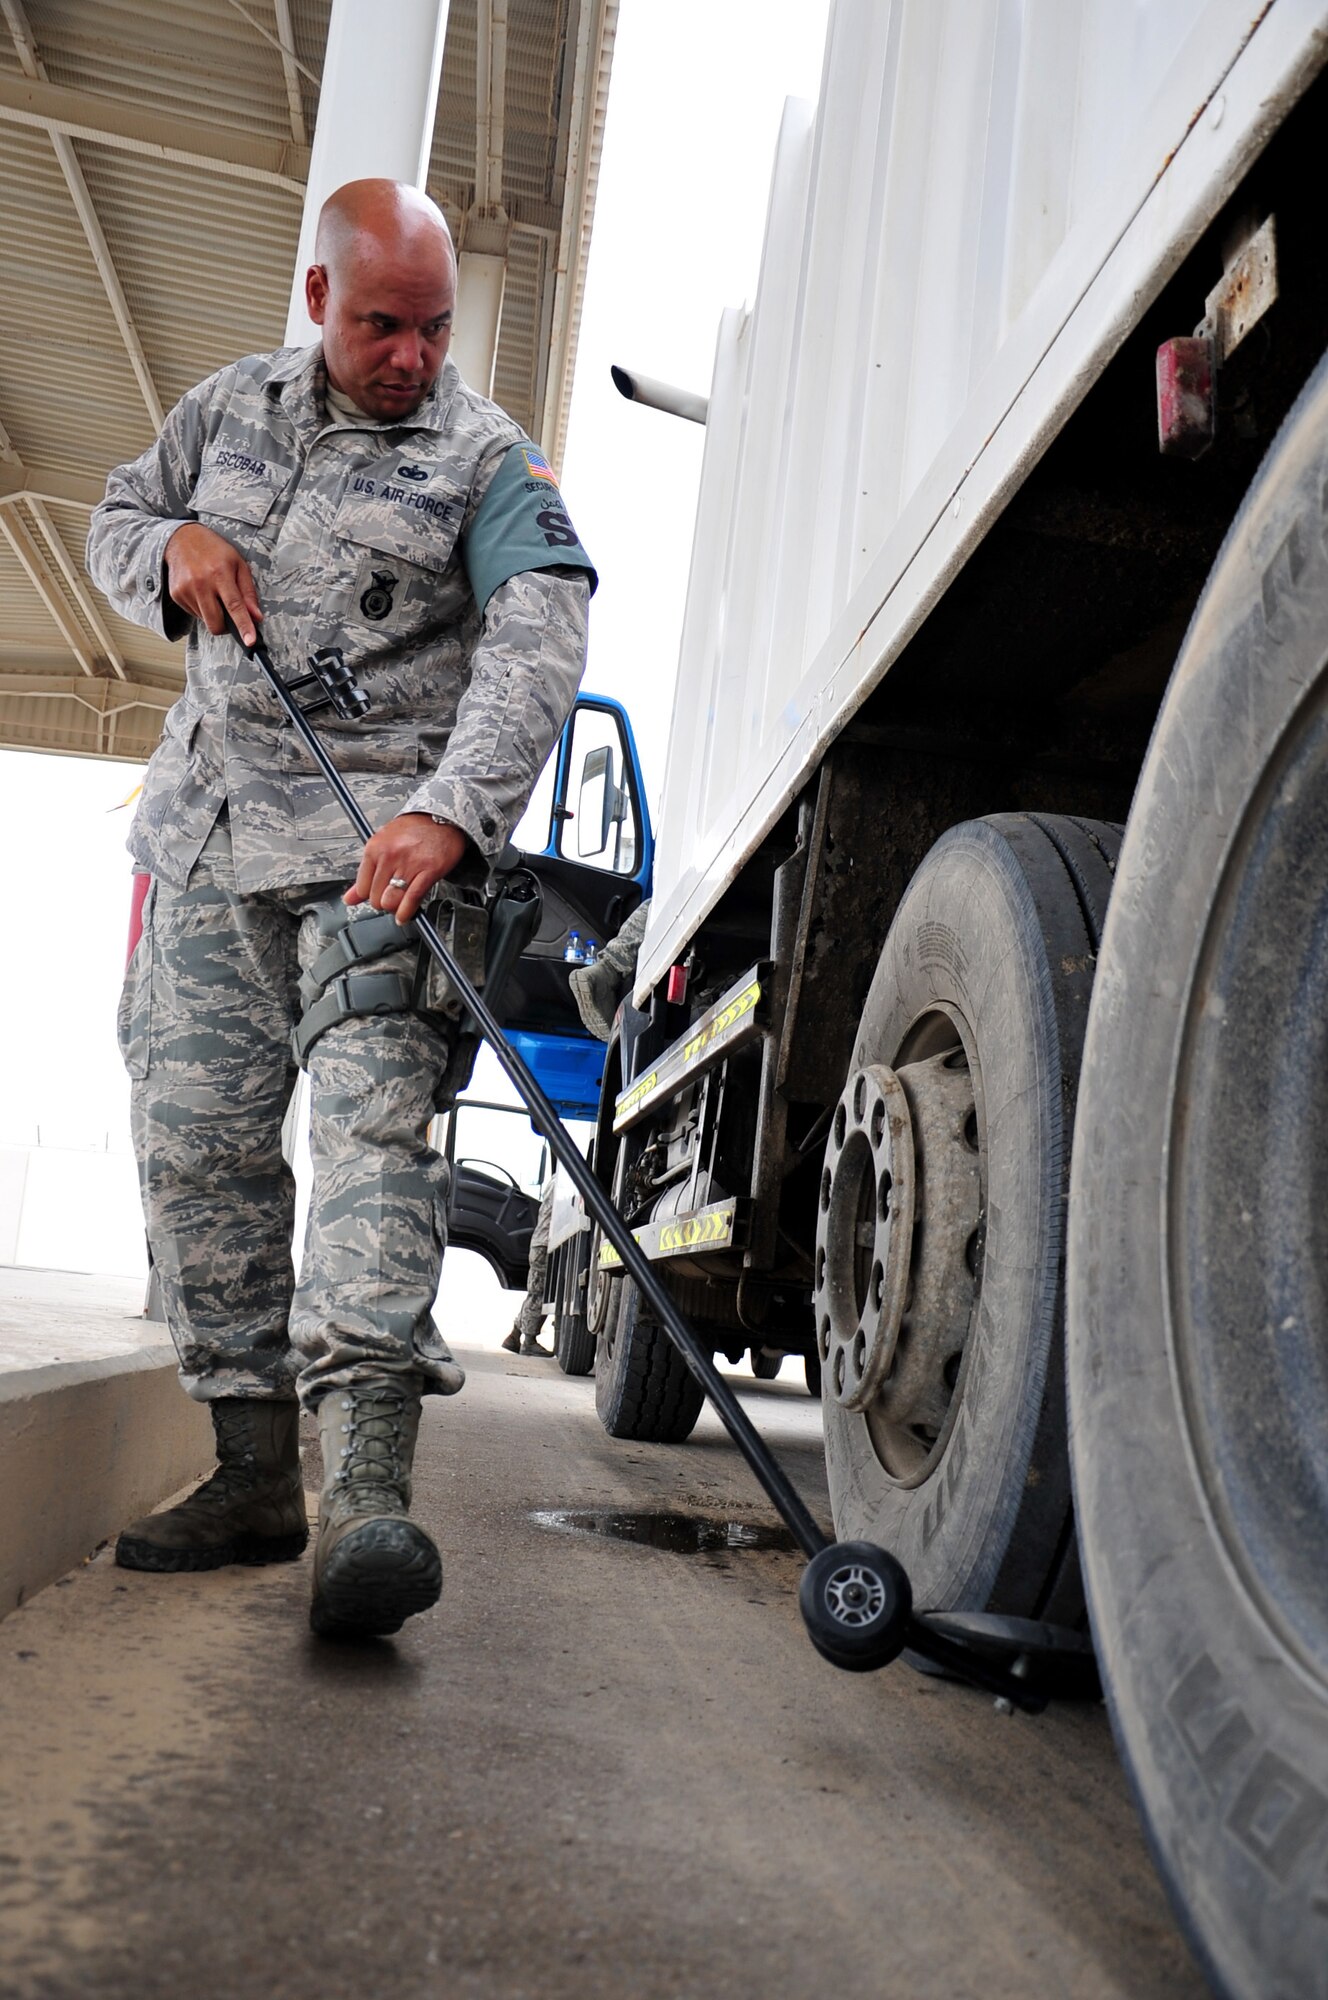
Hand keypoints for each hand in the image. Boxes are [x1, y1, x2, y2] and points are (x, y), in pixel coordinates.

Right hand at [164, 523, 262, 645]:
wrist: (182, 538)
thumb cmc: (214, 550)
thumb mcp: (239, 565)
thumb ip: (248, 592)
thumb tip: (256, 616)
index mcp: (220, 573)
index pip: (234, 606)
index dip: (243, 626)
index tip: (249, 641)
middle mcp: (201, 583)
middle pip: (216, 623)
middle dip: (226, 627)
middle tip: (229, 614)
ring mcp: (185, 590)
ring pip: (205, 621)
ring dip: (212, 614)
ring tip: (212, 592)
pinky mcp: (176, 595)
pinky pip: (194, 614)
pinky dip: (201, 608)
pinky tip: (201, 591)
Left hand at [345, 814, 469, 924]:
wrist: (440, 817)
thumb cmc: (412, 830)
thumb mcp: (382, 845)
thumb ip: (365, 874)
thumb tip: (349, 898)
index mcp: (374, 848)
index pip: (362, 888)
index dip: (369, 896)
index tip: (376, 895)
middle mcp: (389, 856)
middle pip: (376, 897)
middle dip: (382, 903)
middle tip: (390, 898)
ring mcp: (409, 864)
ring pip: (391, 901)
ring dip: (394, 908)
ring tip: (398, 904)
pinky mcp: (428, 871)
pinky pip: (412, 899)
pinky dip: (406, 913)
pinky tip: (404, 916)